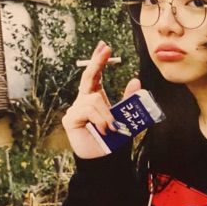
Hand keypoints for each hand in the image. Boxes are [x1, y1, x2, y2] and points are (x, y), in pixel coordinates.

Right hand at [61, 41, 141, 158]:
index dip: (98, 61)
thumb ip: (128, 100)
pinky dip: (100, 119)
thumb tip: (136, 81)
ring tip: (112, 127)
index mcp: (95, 99)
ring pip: (94, 98)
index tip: (104, 47)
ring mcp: (75, 110)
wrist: (106, 158)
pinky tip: (103, 129)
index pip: (95, 76)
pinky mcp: (70, 119)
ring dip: (107, 113)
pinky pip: (88, 110)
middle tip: (105, 49)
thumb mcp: (126, 116)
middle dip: (97, 62)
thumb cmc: (113, 139)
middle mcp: (83, 101)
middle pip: (88, 77)